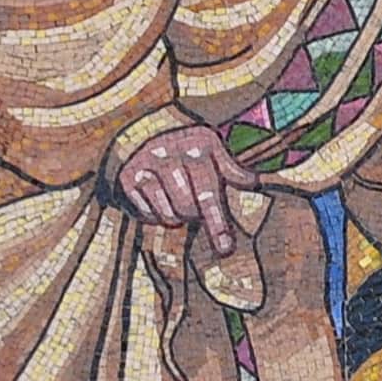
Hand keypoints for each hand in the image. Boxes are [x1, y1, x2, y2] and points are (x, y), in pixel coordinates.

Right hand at [112, 123, 258, 252]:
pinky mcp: (128, 179)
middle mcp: (170, 151)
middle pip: (188, 208)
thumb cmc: (190, 151)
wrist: (145, 132)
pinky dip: (156, 214)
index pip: (209, 190)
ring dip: (177, 216)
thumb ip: (233, 169)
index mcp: (199, 143)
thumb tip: (253, 181)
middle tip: (195, 210)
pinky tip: (159, 198)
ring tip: (178, 200)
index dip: (218, 221)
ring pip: (169, 215)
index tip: (225, 247)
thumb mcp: (214, 151)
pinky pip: (148, 215)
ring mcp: (146, 164)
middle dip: (196, 216)